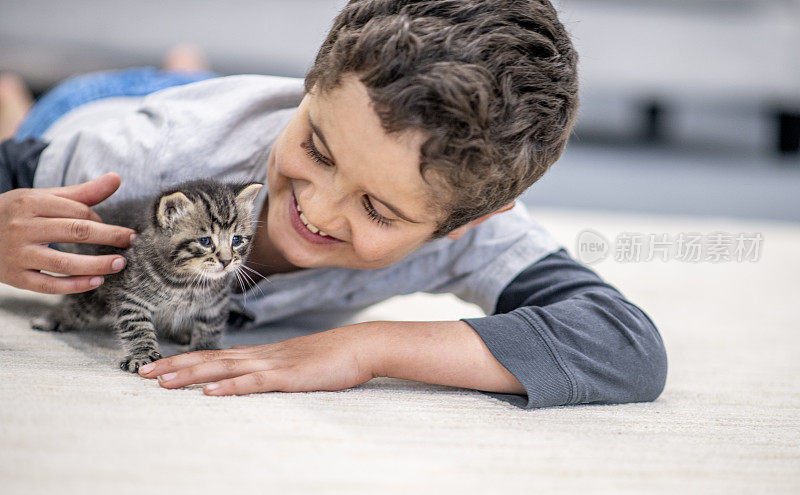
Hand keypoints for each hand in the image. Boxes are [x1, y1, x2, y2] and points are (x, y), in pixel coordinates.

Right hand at [0, 172, 136, 293]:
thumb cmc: (19, 214)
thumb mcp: (44, 197)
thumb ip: (82, 192)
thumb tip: (117, 178)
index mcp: (31, 203)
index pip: (77, 211)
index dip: (100, 219)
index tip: (111, 226)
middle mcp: (23, 228)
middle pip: (76, 232)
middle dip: (109, 236)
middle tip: (133, 240)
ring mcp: (18, 254)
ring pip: (65, 263)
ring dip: (97, 264)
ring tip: (121, 263)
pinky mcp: (16, 278)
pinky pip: (50, 285)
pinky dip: (75, 286)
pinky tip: (97, 281)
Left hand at [138, 325, 376, 395]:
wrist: (361, 346)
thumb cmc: (331, 357)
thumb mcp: (295, 363)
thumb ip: (271, 370)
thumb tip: (248, 377)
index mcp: (261, 354)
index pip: (214, 356)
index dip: (183, 360)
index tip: (156, 366)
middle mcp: (261, 356)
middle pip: (210, 359)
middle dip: (176, 365)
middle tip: (143, 372)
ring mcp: (274, 364)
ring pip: (225, 368)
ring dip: (193, 374)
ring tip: (164, 381)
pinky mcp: (290, 377)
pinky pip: (256, 383)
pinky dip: (231, 387)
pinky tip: (211, 392)